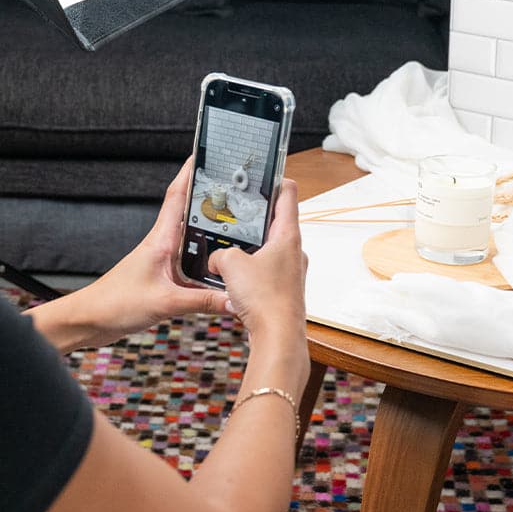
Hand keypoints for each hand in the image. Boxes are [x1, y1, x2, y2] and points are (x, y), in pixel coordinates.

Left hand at [30, 159, 230, 351]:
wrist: (90, 320)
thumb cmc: (114, 303)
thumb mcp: (165, 302)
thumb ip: (203, 301)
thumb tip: (234, 298)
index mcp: (161, 238)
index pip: (178, 195)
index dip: (191, 171)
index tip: (206, 154)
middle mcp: (164, 244)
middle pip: (191, 212)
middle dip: (211, 196)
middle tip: (234, 184)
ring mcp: (165, 260)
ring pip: (195, 239)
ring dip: (212, 231)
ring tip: (237, 222)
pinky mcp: (166, 278)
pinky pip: (194, 264)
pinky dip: (208, 263)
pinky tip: (220, 270)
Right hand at [208, 178, 307, 342]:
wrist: (278, 337)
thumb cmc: (265, 299)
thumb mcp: (231, 265)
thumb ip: (220, 254)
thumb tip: (217, 259)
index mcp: (288, 235)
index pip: (288, 193)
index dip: (276, 179)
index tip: (264, 174)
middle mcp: (295, 251)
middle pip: (279, 222)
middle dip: (258, 217)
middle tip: (238, 212)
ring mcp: (292, 271)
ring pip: (272, 250)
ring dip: (253, 248)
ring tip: (232, 248)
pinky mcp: (285, 290)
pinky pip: (267, 272)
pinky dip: (253, 271)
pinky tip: (235, 280)